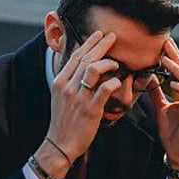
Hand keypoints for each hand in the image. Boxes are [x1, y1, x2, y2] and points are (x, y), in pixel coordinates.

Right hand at [32, 31, 122, 178]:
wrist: (60, 143)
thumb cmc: (63, 121)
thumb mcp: (60, 97)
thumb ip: (69, 82)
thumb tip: (82, 68)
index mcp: (60, 82)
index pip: (75, 56)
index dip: (89, 43)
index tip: (99, 34)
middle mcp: (68, 87)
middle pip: (86, 58)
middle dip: (101, 45)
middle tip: (113, 36)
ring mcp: (79, 98)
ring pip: (94, 69)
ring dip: (108, 63)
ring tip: (116, 64)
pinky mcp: (91, 110)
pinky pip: (105, 89)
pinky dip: (114, 82)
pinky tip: (119, 82)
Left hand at [148, 38, 178, 168]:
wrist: (177, 152)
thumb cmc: (172, 131)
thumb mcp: (160, 107)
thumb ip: (157, 92)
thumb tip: (149, 77)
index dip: (173, 57)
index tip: (163, 43)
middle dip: (176, 56)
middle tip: (166, 42)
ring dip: (177, 70)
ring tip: (165, 59)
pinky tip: (173, 82)